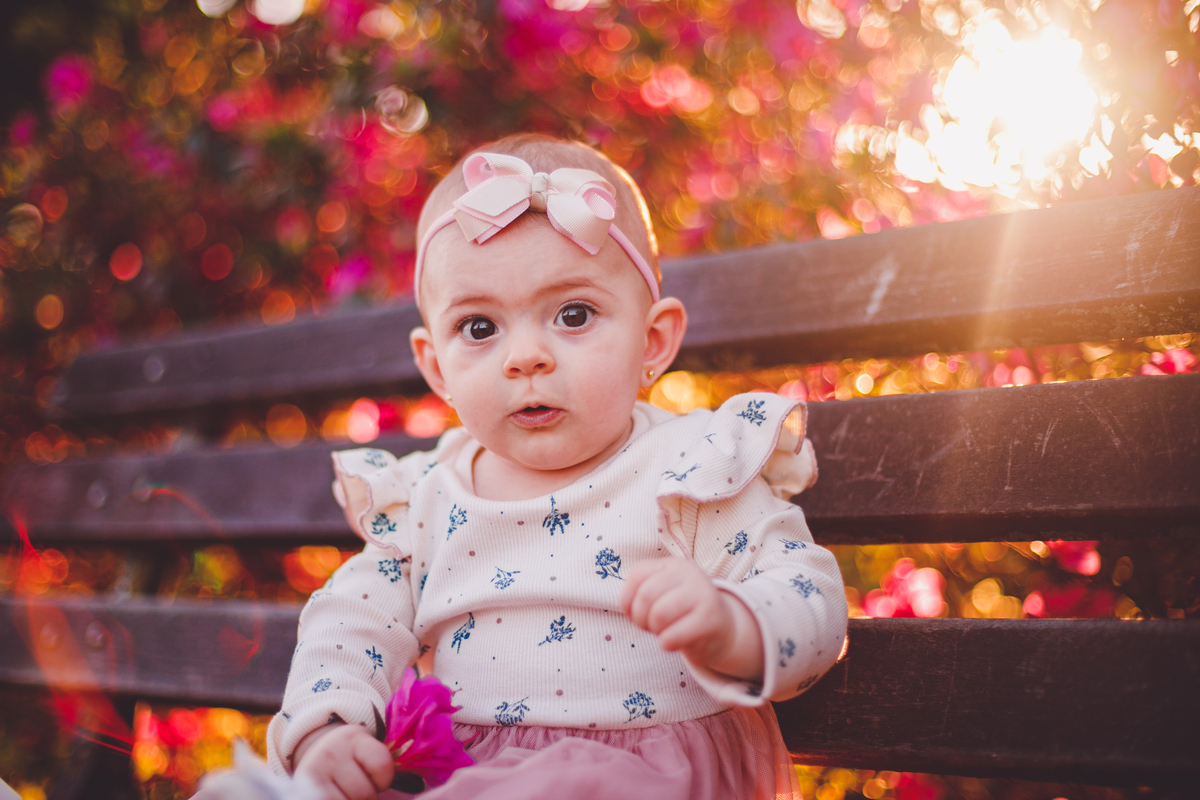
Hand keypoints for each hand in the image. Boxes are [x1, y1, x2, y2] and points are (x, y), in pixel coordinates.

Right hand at [294, 723, 394, 799]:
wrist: (318, 754)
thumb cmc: (354, 758)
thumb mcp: (368, 751)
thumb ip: (383, 766)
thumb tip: (410, 792)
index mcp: (354, 738)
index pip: (382, 765)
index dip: (384, 779)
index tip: (377, 776)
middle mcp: (331, 752)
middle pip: (366, 793)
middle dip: (368, 796)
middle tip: (359, 786)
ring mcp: (316, 772)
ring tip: (346, 791)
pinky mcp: (306, 790)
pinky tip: (336, 795)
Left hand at [619, 558, 763, 681]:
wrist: (722, 630)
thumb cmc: (682, 613)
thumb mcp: (663, 595)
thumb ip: (641, 593)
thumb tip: (628, 607)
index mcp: (674, 565)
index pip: (637, 574)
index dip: (627, 599)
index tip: (634, 613)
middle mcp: (690, 573)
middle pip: (646, 595)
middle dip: (639, 618)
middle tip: (649, 627)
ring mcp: (703, 594)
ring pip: (658, 614)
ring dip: (654, 630)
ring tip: (662, 632)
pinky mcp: (710, 620)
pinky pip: (673, 635)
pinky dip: (665, 644)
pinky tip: (672, 642)